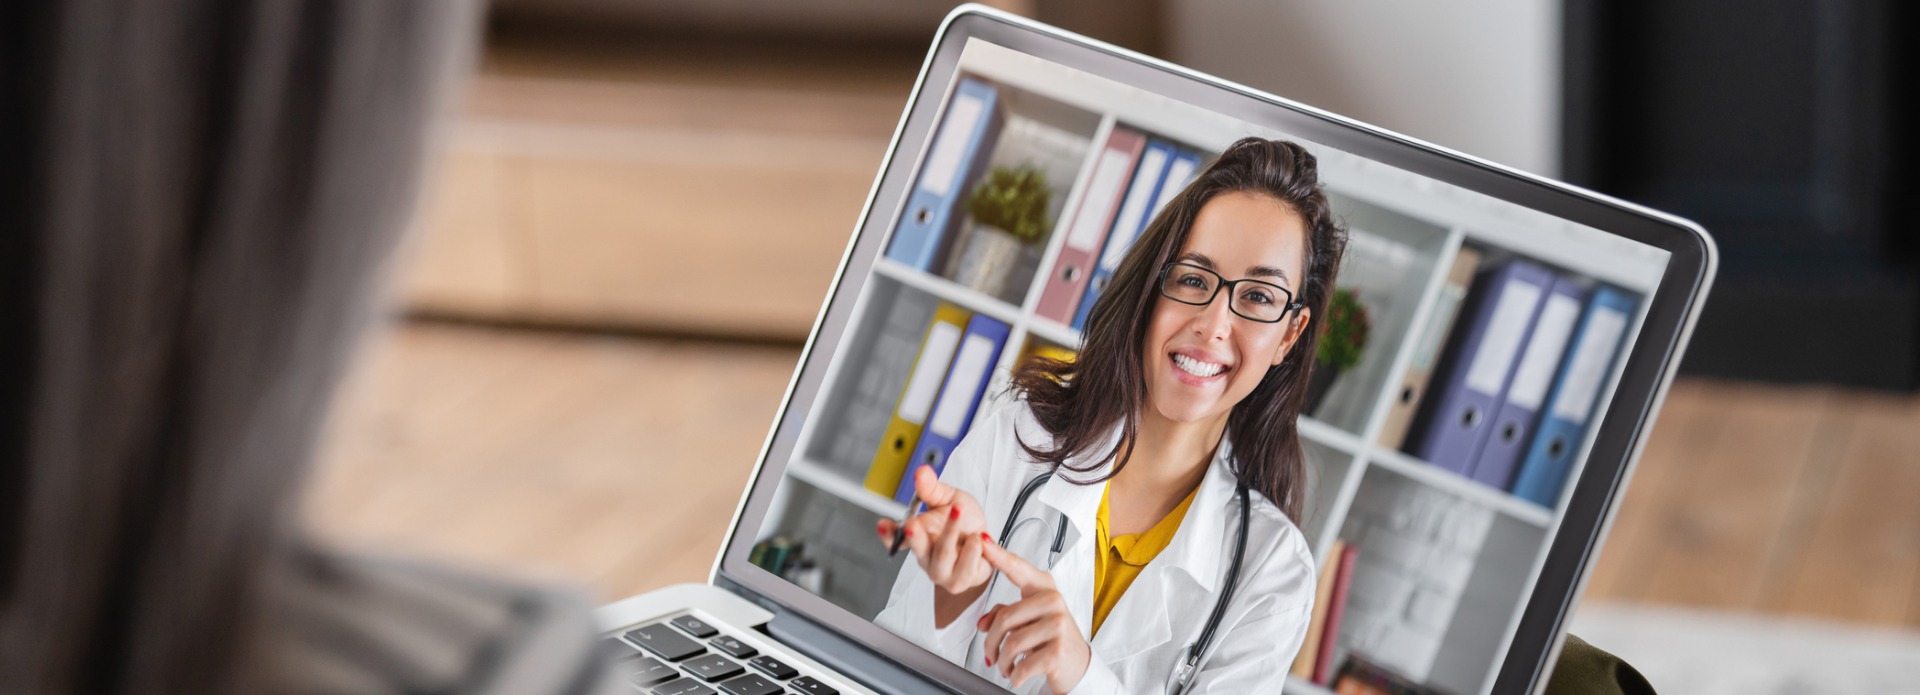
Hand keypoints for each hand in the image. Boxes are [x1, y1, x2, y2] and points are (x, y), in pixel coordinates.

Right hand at [875, 465, 992, 597]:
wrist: (987, 544)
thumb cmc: (964, 523)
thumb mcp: (949, 499)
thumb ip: (933, 488)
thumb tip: (922, 472)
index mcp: (918, 536)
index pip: (896, 538)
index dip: (888, 533)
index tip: (883, 524)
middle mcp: (926, 556)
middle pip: (917, 549)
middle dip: (914, 537)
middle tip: (911, 525)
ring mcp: (942, 571)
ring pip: (943, 556)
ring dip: (951, 533)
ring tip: (960, 513)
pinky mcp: (961, 580)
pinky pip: (966, 568)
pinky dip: (973, 549)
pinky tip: (977, 539)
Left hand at [978, 537, 1090, 693]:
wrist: (1078, 667)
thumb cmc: (1051, 640)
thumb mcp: (1029, 622)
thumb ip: (1005, 615)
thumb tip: (982, 624)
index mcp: (1044, 589)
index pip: (1017, 569)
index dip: (998, 555)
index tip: (983, 542)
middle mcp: (1053, 602)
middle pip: (1004, 618)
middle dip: (991, 643)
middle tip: (991, 655)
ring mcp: (1058, 625)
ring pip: (1010, 643)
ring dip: (1002, 662)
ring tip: (1005, 667)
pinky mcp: (1058, 651)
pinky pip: (1022, 665)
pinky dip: (1014, 675)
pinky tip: (1017, 676)